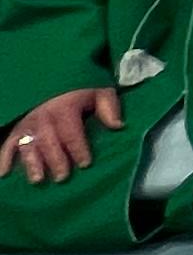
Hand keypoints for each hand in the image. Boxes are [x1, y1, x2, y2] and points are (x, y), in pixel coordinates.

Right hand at [5, 87, 120, 183]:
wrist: (54, 75)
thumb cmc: (80, 88)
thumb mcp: (99, 90)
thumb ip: (108, 107)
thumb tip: (118, 126)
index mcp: (64, 107)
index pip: (71, 132)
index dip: (78, 148)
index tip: (85, 164)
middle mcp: (43, 116)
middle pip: (49, 141)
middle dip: (56, 160)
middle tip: (62, 177)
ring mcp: (27, 123)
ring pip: (28, 145)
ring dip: (32, 163)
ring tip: (38, 179)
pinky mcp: (16, 127)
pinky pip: (7, 143)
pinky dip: (3, 158)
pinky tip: (3, 173)